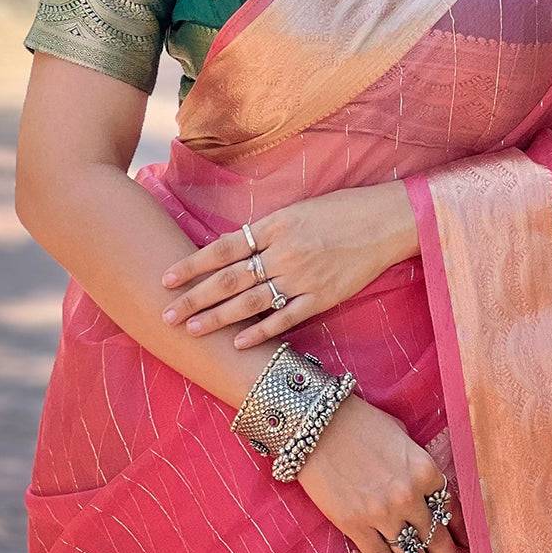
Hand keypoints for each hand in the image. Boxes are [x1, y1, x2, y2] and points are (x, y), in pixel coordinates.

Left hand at [160, 182, 419, 348]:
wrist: (385, 221)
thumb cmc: (340, 210)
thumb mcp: (297, 209)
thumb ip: (265, 230)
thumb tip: (230, 248)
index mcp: (275, 225)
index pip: (223, 248)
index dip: (193, 265)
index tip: (166, 279)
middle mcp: (284, 252)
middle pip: (230, 279)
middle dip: (195, 298)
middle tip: (166, 314)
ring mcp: (303, 277)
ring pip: (251, 302)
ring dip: (218, 318)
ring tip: (192, 329)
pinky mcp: (322, 297)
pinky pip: (286, 318)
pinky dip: (261, 331)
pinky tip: (238, 342)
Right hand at [296, 394, 473, 552]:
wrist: (316, 425)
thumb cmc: (359, 422)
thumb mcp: (400, 435)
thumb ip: (415, 461)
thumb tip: (424, 481)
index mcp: (425, 470)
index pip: (450, 508)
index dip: (461, 531)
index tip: (468, 546)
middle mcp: (409, 496)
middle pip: (437, 537)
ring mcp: (382, 514)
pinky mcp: (355, 525)